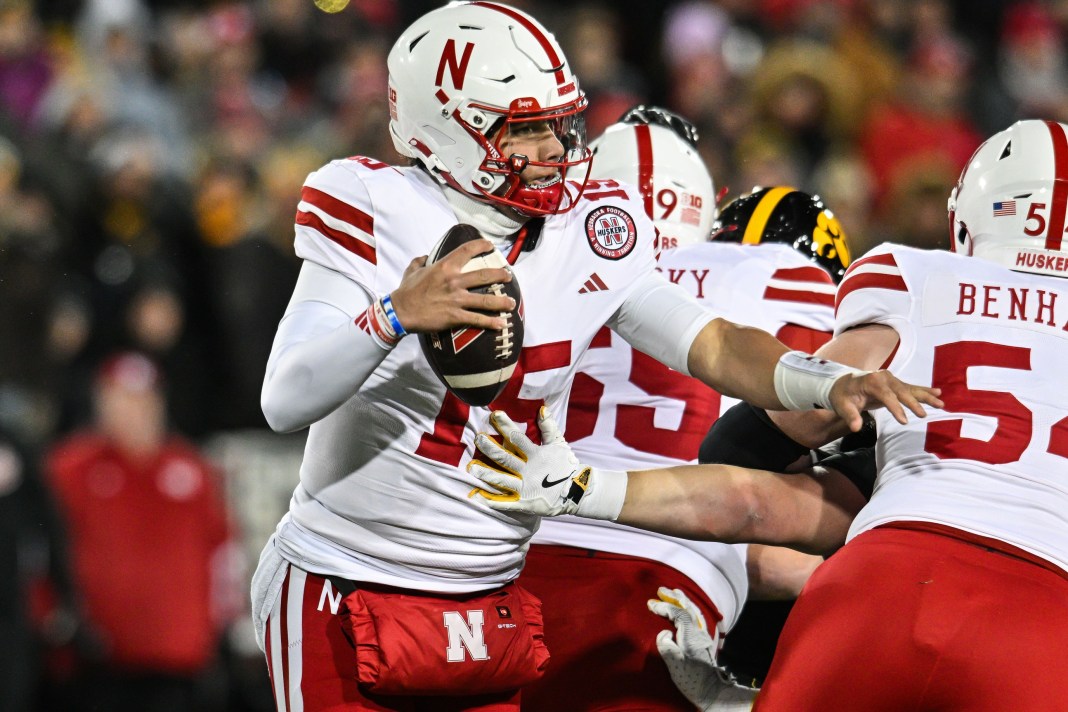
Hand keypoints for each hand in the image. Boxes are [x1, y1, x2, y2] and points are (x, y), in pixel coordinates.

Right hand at [390, 237, 515, 332]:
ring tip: (512, 302)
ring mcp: (456, 300)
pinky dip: (491, 322)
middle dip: (500, 275)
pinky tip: (501, 324)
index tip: (491, 246)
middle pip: (484, 275)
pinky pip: (477, 319)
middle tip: (509, 276)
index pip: (467, 251)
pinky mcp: (455, 316)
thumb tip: (424, 257)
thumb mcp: (412, 270)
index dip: (481, 246)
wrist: (400, 312)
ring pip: (485, 300)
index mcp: (444, 267)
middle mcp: (454, 281)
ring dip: (501, 301)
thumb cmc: (406, 291)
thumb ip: (420, 261)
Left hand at [468, 407, 591, 515]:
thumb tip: (542, 409)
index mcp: (536, 455)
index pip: (518, 438)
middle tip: (477, 439)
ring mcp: (525, 488)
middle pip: (505, 458)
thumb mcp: (559, 444)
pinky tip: (476, 496)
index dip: (505, 426)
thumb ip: (549, 428)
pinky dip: (490, 501)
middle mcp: (528, 471)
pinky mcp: (524, 503)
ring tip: (470, 467)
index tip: (494, 415)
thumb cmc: (566, 465)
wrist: (579, 491)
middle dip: (490, 448)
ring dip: (485, 473)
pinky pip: (504, 503)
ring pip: (501, 480)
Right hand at [649, 587, 757, 711]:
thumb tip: (664, 633)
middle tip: (661, 589)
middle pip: (689, 608)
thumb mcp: (674, 663)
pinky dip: (689, 610)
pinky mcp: (705, 643)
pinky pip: (697, 618)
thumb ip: (666, 645)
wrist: (711, 692)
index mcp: (691, 635)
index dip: (665, 606)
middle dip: (675, 597)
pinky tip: (687, 611)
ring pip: (695, 612)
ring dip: (683, 601)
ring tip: (675, 593)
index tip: (651, 604)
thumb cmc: (691, 679)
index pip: (679, 613)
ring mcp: (704, 637)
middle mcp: (700, 632)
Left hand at [829, 370, 942, 431]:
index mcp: (871, 381)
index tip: (904, 421)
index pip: (886, 396)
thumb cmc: (843, 396)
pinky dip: (925, 391)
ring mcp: (892, 380)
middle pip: (901, 391)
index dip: (895, 408)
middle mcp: (884, 378)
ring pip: (911, 389)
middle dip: (913, 403)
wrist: (845, 383)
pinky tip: (938, 393)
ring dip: (926, 396)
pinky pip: (912, 388)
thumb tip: (855, 428)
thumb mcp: (842, 406)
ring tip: (941, 403)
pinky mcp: (896, 384)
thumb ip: (850, 416)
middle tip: (923, 415)